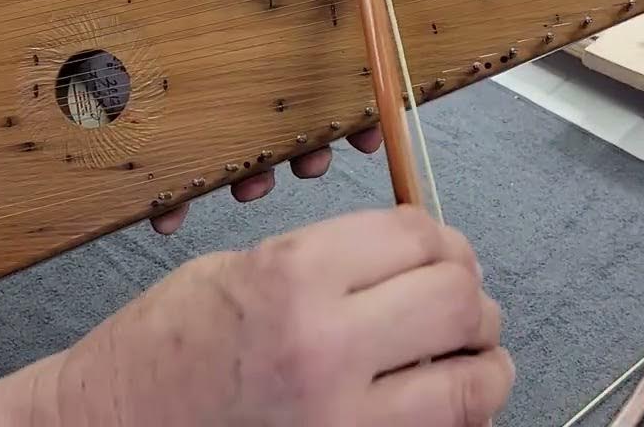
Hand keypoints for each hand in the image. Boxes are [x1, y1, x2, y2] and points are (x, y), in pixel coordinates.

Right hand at [48, 207, 512, 425]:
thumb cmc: (159, 352)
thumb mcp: (238, 271)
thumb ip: (332, 262)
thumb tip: (419, 263)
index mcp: (292, 278)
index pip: (417, 236)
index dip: (441, 239)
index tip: (441, 250)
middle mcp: (325, 348)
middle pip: (458, 301)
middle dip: (471, 296)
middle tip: (462, 301)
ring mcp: (342, 422)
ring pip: (473, 381)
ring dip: (484, 362)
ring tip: (469, 356)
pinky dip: (459, 419)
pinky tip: (441, 404)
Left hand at [127, 0, 382, 233]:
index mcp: (271, 50)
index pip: (327, 85)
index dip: (354, 110)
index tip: (367, 127)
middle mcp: (244, 92)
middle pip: (293, 136)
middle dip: (310, 156)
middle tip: (312, 162)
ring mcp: (203, 120)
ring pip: (241, 166)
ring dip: (253, 184)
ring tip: (250, 186)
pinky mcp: (157, 139)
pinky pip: (169, 182)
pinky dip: (174, 205)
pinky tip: (170, 214)